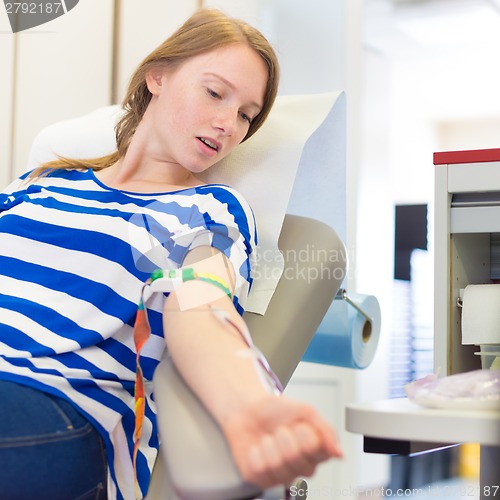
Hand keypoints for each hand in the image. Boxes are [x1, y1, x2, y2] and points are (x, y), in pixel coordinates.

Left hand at [221, 394, 342, 489]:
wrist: (247, 409)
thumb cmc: (277, 410)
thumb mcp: (305, 410)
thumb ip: (325, 430)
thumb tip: (339, 453)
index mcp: (316, 451)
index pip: (319, 450)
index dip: (306, 434)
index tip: (299, 424)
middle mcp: (301, 466)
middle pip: (295, 457)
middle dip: (284, 436)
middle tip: (281, 429)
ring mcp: (282, 475)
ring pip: (277, 464)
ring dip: (269, 443)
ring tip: (269, 438)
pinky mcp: (262, 479)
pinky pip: (260, 468)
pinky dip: (255, 453)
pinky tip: (257, 448)